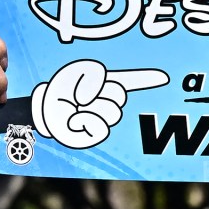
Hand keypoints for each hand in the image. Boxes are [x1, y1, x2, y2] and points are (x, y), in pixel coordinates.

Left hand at [35, 59, 167, 147]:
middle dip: (98, 90)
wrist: (43, 111)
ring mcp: (104, 119)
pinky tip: (76, 120)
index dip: (147, 79)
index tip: (164, 77)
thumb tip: (97, 97)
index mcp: (104, 85)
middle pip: (119, 94)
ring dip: (88, 104)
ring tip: (76, 107)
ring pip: (111, 109)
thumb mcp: (74, 73)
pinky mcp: (97, 135)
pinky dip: (85, 120)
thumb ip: (94, 75)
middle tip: (80, 94)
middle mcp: (108, 102)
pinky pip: (102, 126)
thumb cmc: (58, 92)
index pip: (132, 81)